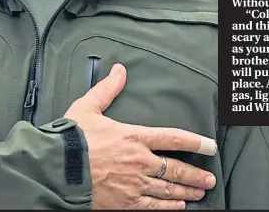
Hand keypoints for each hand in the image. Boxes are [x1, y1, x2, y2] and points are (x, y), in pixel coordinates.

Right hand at [64, 64, 216, 209]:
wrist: (58, 169)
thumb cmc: (73, 138)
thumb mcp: (89, 106)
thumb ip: (107, 89)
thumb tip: (120, 70)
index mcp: (133, 137)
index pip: (172, 138)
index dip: (194, 141)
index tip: (209, 145)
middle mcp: (140, 162)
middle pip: (176, 169)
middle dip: (196, 174)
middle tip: (210, 177)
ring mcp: (134, 185)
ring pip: (168, 190)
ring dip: (187, 191)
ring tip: (200, 192)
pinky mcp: (125, 204)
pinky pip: (153, 207)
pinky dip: (168, 207)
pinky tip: (178, 207)